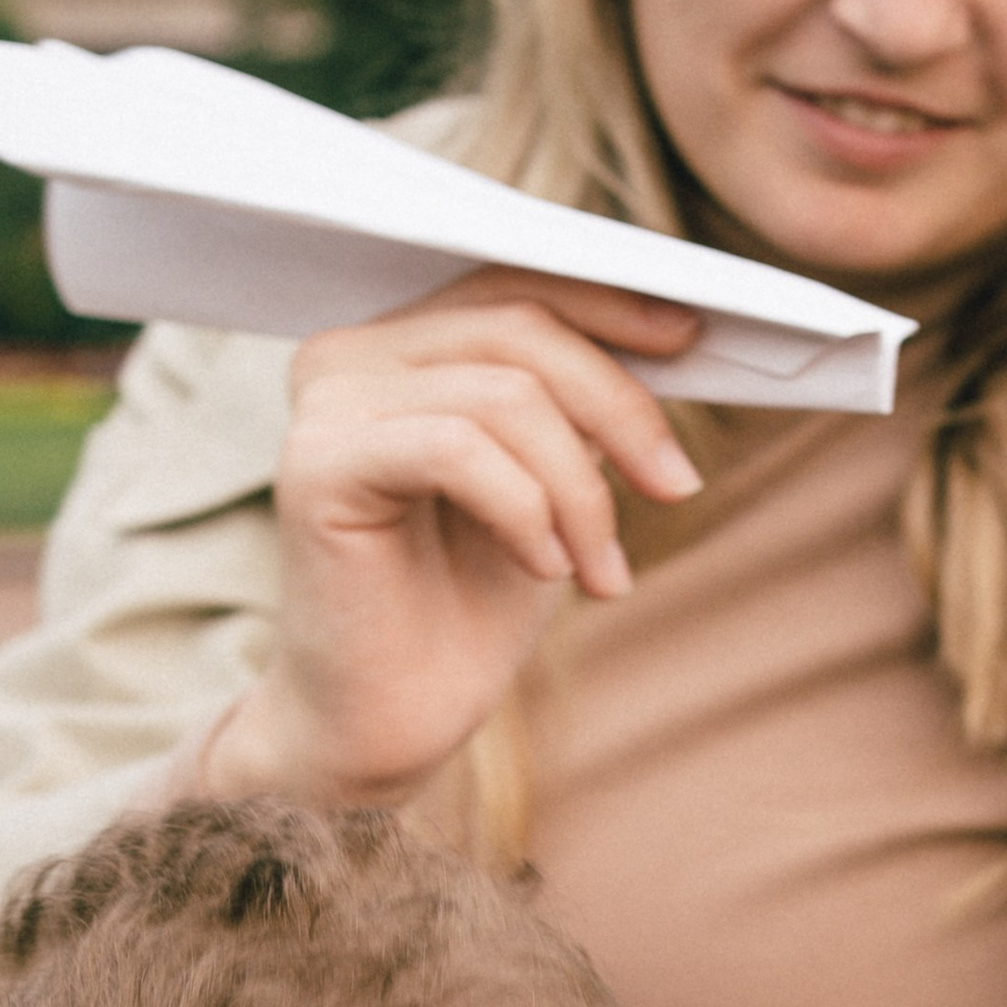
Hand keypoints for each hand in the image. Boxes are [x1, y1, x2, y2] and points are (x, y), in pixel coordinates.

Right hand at [205, 266, 705, 808]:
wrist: (394, 722)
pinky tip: (545, 570)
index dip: (608, 305)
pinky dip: (526, 511)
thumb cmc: (468, 606)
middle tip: (676, 488)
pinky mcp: (315, 465)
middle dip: (618, 410)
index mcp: (398, 344)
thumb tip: (670, 330)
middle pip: (519, 330)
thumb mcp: (549, 481)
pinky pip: (459, 450)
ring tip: (603, 571)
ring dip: (580, 489)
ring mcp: (324, 404)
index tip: (690, 341)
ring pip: (504, 395)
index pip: (514, 284)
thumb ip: (578, 402)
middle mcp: (347, 355)